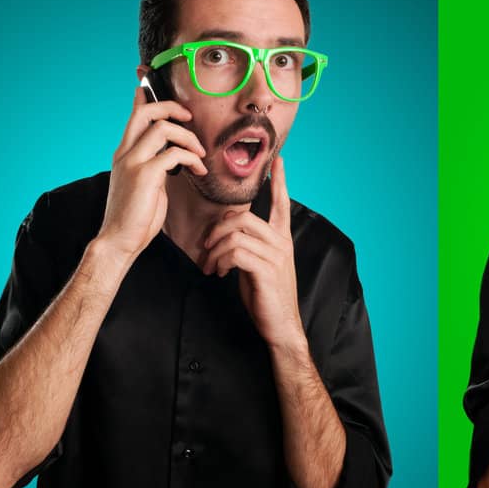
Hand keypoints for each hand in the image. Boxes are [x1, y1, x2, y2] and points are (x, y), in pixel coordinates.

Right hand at [97, 85, 207, 263]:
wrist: (119, 242)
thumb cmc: (136, 215)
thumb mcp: (145, 182)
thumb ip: (154, 163)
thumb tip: (170, 152)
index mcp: (125, 153)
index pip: (134, 115)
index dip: (144, 95)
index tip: (150, 81)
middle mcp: (126, 153)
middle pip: (146, 112)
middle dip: (172, 107)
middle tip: (189, 117)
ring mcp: (133, 162)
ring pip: (163, 128)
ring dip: (189, 137)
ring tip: (200, 154)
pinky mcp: (144, 175)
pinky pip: (174, 153)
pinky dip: (192, 158)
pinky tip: (198, 170)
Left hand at [201, 152, 303, 350]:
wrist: (281, 326)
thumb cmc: (266, 295)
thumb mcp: (257, 265)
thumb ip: (248, 245)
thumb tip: (227, 231)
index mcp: (281, 238)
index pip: (281, 202)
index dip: (279, 181)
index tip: (278, 161)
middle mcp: (281, 242)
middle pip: (243, 217)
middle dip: (217, 228)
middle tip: (206, 246)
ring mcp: (275, 255)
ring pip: (236, 234)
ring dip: (215, 249)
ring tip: (212, 266)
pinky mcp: (266, 270)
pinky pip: (236, 252)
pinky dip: (221, 261)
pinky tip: (220, 273)